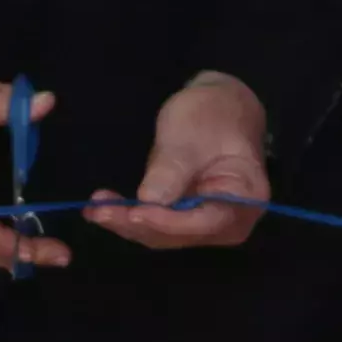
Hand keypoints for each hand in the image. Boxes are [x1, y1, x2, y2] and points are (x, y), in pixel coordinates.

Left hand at [91, 69, 271, 252]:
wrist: (217, 107)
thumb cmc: (213, 114)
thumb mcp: (191, 133)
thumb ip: (173, 168)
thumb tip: (150, 201)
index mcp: (246, 199)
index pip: (205, 221)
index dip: (168, 222)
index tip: (135, 212)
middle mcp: (229, 222)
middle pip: (180, 234)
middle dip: (139, 224)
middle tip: (100, 210)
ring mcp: (205, 224)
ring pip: (162, 234)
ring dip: (127, 223)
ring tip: (95, 207)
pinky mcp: (184, 220)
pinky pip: (156, 224)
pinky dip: (129, 217)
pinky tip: (101, 208)